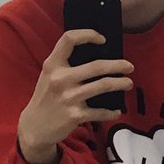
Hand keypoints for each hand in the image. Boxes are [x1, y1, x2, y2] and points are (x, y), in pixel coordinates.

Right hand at [17, 30, 133, 163]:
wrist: (34, 128)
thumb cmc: (46, 98)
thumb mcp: (49, 76)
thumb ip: (65, 65)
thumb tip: (98, 55)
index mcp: (52, 65)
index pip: (69, 39)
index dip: (88, 35)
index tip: (103, 40)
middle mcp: (60, 79)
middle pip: (97, 66)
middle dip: (118, 65)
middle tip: (129, 67)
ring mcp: (69, 97)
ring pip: (103, 85)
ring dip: (121, 84)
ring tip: (128, 83)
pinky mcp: (75, 115)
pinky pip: (101, 112)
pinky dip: (112, 112)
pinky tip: (117, 111)